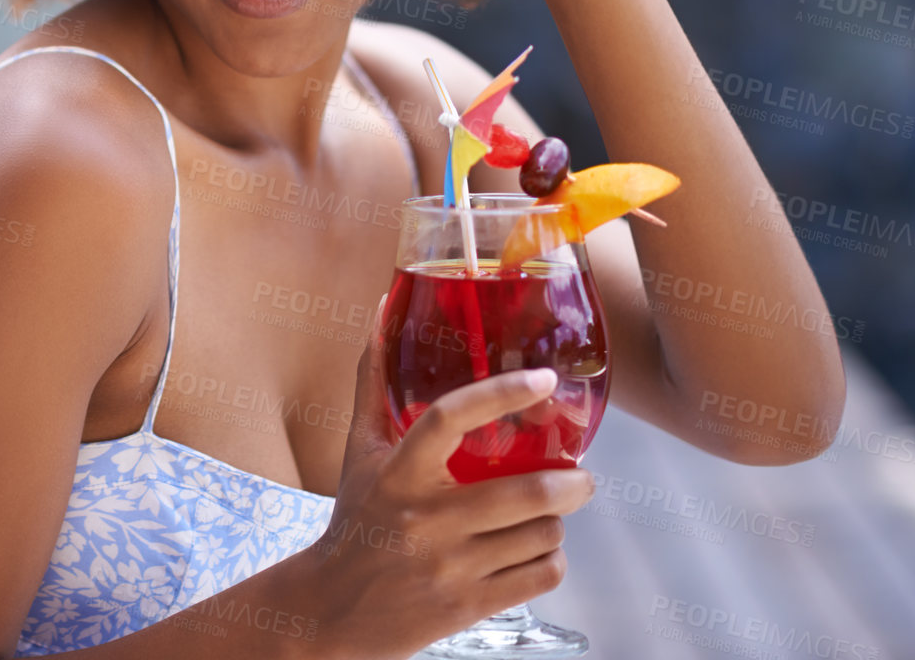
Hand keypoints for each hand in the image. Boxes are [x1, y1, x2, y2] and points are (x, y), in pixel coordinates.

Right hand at [300, 300, 593, 659]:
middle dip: (571, 482)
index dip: (502, 393)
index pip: (450, 417)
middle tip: (581, 473)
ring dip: (556, 521)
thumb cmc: (355, 515)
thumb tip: (382, 308)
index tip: (544, 379)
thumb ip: (374, 380)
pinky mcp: (468, 606)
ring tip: (551, 512)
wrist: (333, 607)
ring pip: (540, 535)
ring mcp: (450, 565)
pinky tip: (536, 548)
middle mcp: (425, 517)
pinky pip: (539, 576)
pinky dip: (550, 560)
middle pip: (524, 493)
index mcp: (398, 469)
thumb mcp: (358, 447)